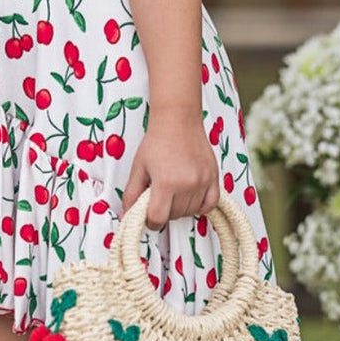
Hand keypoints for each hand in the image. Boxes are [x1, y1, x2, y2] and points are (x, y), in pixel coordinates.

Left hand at [120, 109, 219, 229]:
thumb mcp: (138, 168)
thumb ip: (131, 195)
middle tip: (159, 196)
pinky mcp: (214, 177)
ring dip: (181, 208)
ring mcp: (203, 181)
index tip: (148, 214)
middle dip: (164, 212)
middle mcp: (187, 184)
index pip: (158, 218)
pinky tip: (190, 197)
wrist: (177, 119)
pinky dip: (200, 206)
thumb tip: (126, 216)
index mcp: (166, 182)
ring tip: (173, 192)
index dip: (150, 221)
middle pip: (175, 216)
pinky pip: (210, 204)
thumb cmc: (156, 141)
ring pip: (191, 211)